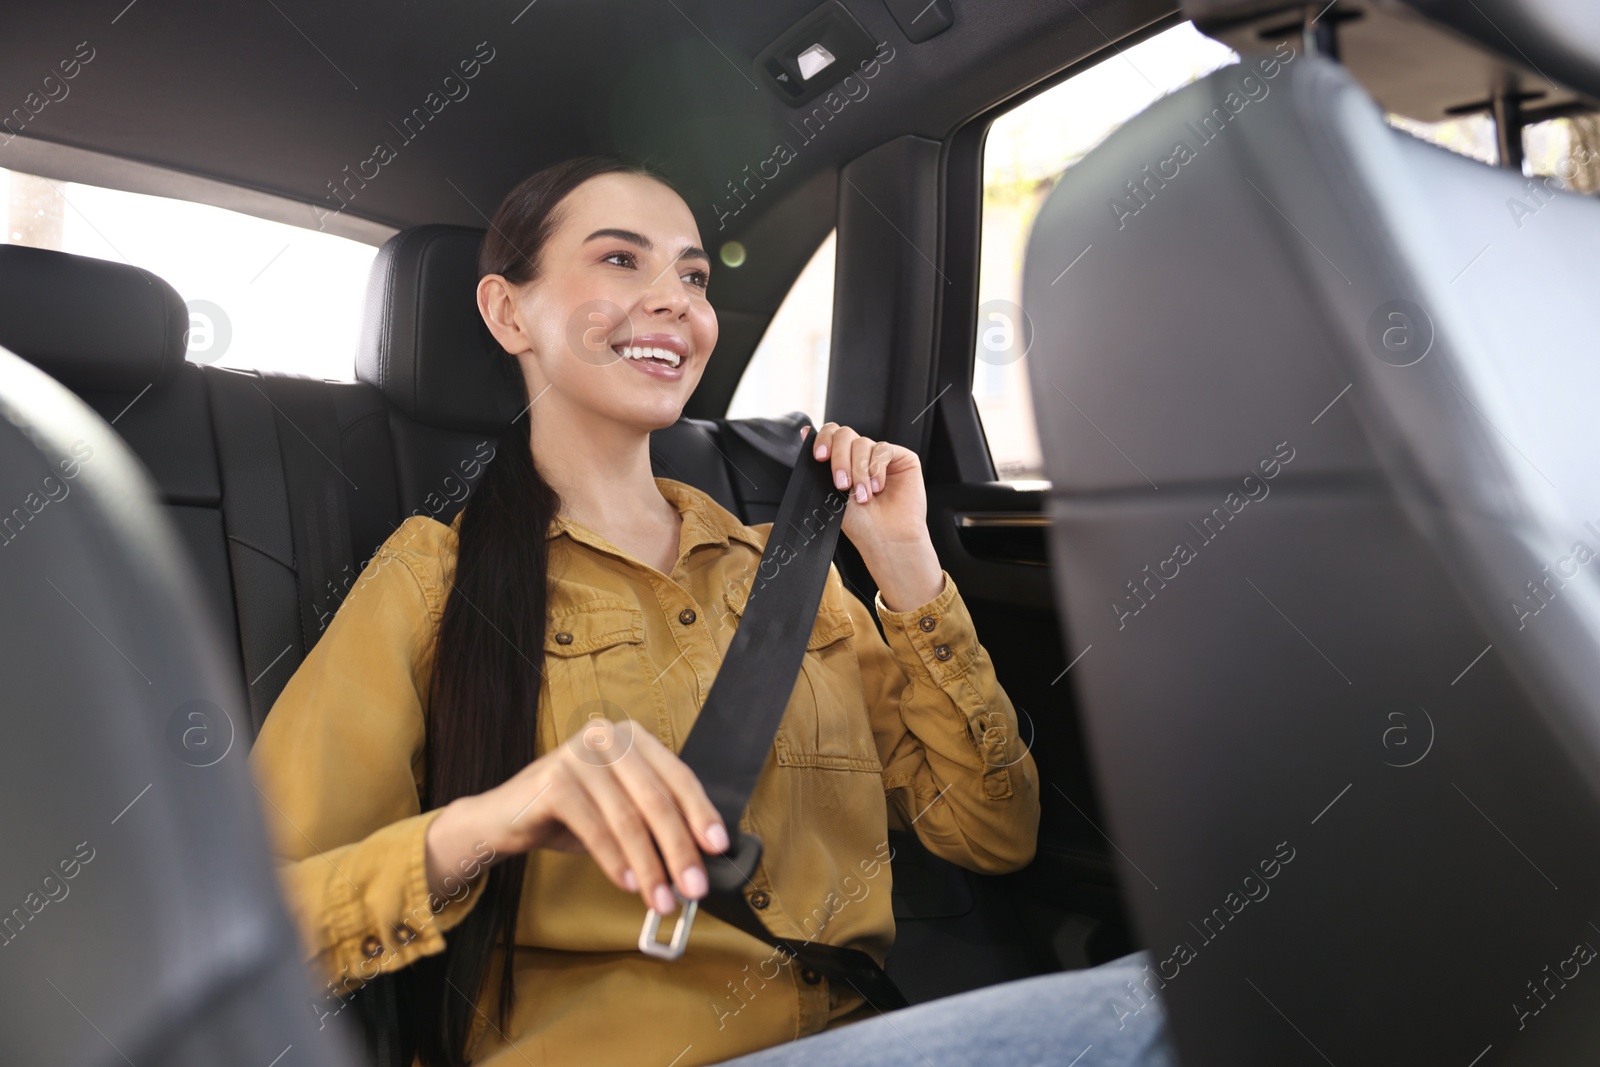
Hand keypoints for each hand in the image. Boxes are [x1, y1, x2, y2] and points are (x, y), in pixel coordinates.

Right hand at [425, 719, 728, 916]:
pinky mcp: (553, 781)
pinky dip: (615, 861)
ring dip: (649, 866)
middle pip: (657, 800)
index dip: (701, 813)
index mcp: (633, 738)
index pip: (678, 776)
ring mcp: (578, 755)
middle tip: (694, 888)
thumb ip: (656, 823)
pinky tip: (628, 884)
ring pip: (628, 819)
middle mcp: (608, 737)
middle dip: (680, 850)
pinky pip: (595, 829)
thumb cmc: (570, 815)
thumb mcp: (619, 812)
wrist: (503, 818)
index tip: (719, 848)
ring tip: (661, 899)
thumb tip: (699, 862)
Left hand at [801, 423, 944, 610]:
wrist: (886, 539)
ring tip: (864, 496)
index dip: (823, 439)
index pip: (832, 435)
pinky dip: (877, 469)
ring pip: (862, 442)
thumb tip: (805, 432)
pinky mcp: (902, 458)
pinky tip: (878, 488)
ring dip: (859, 471)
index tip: (819, 456)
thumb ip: (821, 464)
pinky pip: (883, 450)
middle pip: (845, 434)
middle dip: (839, 458)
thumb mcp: (832, 491)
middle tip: (841, 484)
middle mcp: (862, 456)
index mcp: (844, 461)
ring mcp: (881, 456)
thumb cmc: (861, 524)